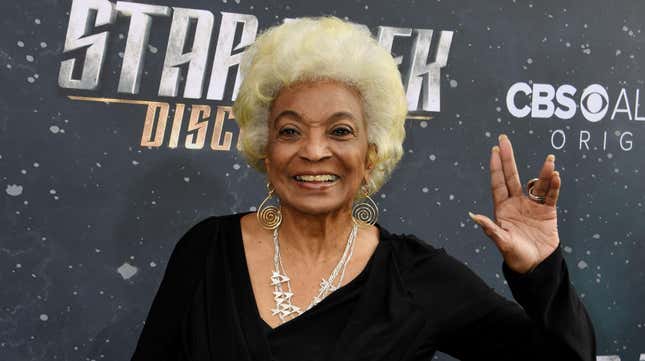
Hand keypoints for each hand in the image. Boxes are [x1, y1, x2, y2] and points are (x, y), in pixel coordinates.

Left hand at [469, 134, 560, 273]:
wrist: (536, 265)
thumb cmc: (515, 256)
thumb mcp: (502, 243)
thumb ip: (490, 229)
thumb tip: (473, 216)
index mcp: (503, 208)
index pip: (498, 183)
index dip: (496, 167)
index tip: (494, 150)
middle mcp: (516, 202)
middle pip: (512, 175)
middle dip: (509, 158)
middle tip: (504, 139)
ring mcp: (532, 205)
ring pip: (537, 184)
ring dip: (543, 173)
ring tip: (550, 161)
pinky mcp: (547, 211)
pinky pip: (551, 195)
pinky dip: (554, 186)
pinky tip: (556, 176)